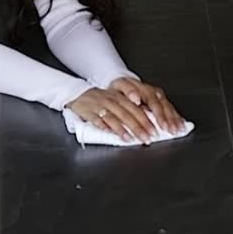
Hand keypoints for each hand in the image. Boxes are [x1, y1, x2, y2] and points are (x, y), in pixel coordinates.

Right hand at [67, 78, 185, 144]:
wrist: (77, 94)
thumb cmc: (100, 101)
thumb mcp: (115, 101)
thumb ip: (128, 109)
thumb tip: (147, 122)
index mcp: (119, 97)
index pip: (136, 109)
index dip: (146, 120)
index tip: (154, 131)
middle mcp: (110, 100)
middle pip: (127, 114)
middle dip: (138, 127)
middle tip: (147, 138)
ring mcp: (99, 105)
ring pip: (114, 117)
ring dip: (123, 129)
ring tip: (131, 139)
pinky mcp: (88, 111)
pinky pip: (97, 119)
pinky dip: (105, 127)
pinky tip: (111, 133)